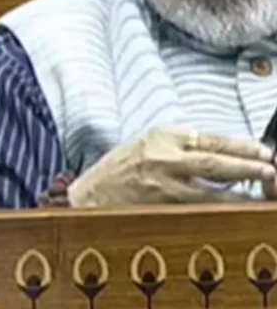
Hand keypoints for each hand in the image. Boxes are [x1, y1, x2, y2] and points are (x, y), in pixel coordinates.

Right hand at [68, 127, 276, 205]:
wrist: (87, 197)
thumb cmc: (116, 171)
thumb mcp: (144, 143)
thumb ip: (176, 143)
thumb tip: (214, 145)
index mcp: (160, 136)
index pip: (209, 139)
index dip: (240, 146)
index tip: (261, 150)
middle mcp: (162, 158)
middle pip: (215, 161)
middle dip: (248, 165)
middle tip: (270, 168)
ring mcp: (163, 186)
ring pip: (213, 191)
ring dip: (242, 192)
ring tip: (263, 190)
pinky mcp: (162, 208)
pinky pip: (201, 209)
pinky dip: (221, 208)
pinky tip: (235, 207)